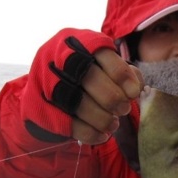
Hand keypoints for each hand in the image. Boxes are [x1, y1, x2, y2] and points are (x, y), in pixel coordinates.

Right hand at [23, 30, 142, 144]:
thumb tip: (137, 87)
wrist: (45, 93)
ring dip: (102, 118)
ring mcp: (46, 83)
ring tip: (113, 124)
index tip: (133, 93)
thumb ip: (123, 72)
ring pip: (79, 103)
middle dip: (113, 98)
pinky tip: (102, 135)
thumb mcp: (101, 66)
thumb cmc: (83, 77)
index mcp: (77, 42)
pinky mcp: (40, 108)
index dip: (121, 75)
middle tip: (124, 110)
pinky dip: (90, 132)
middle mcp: (58, 58)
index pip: (102, 53)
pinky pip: (68, 123)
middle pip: (90, 78)